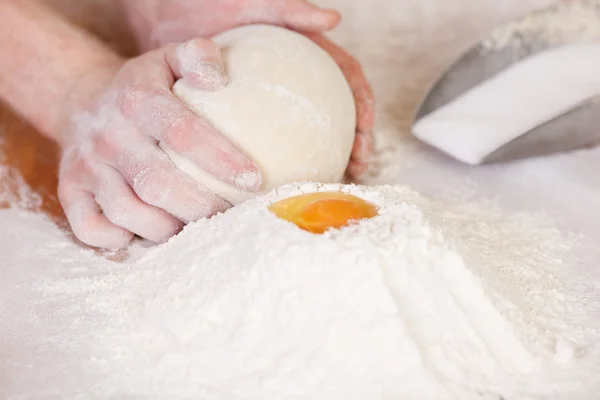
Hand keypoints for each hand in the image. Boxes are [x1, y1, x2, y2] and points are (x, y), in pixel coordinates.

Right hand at [58, 39, 260, 248]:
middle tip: (230, 215)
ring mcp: (87, 166)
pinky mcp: (69, 190)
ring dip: (168, 228)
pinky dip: (120, 239)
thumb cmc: (144, 88)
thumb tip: (220, 79)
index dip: (220, 160)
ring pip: (128, 212)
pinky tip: (148, 233)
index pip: (183, 134)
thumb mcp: (169, 58)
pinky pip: (91, 228)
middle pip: (158, 184)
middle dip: (201, 207)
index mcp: (138, 101)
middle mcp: (109, 135)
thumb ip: (198, 56)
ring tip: (196, 227)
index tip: (253, 181)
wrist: (82, 101)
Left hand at [118, 0, 374, 178]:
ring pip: (308, 131)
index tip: (364, 135)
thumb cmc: (212, 2)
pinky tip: (273, 182)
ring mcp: (272, 97)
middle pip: (338, 113)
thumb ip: (291, 10)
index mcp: (307, 52)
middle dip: (353, 143)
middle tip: (353, 170)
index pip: (348, 79)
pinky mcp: (246, 112)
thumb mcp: (253, 3)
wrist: (168, 15)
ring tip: (324, 183)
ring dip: (323, 158)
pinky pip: (268, 139)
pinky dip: (278, 161)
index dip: (363, 107)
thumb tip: (333, 19)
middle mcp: (296, 77)